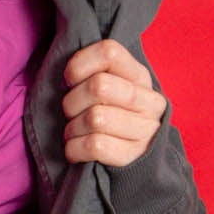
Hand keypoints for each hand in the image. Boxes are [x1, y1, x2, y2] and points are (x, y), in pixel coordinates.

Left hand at [62, 39, 166, 166]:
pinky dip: (74, 149)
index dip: (80, 64)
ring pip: (95, 118)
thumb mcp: (110, 89)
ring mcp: (146, 130)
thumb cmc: (111, 117)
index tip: (69, 80)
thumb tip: (65, 77)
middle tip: (70, 113)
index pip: (109, 52)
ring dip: (72, 128)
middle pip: (99, 86)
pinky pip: (95, 145)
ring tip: (72, 133)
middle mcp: (149, 101)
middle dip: (72, 101)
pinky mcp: (135, 156)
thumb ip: (93, 74)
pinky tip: (74, 150)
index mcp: (139, 76)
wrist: (137, 161)